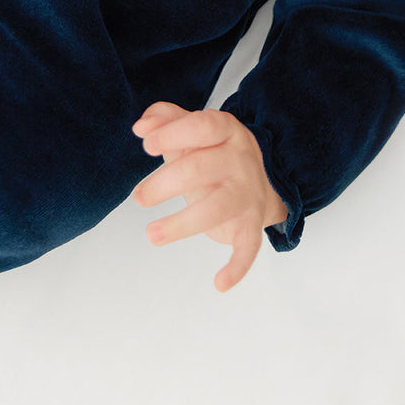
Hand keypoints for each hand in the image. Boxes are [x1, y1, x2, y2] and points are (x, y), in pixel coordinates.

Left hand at [131, 102, 288, 291]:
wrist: (265, 181)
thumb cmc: (215, 155)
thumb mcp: (195, 133)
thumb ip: (168, 120)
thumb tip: (142, 125)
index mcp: (226, 132)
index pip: (204, 126)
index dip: (175, 133)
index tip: (146, 145)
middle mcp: (240, 161)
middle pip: (202, 168)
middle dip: (165, 182)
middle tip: (139, 198)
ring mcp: (247, 193)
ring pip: (217, 207)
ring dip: (182, 224)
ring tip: (152, 235)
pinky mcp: (250, 224)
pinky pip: (249, 246)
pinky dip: (238, 267)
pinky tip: (220, 283)